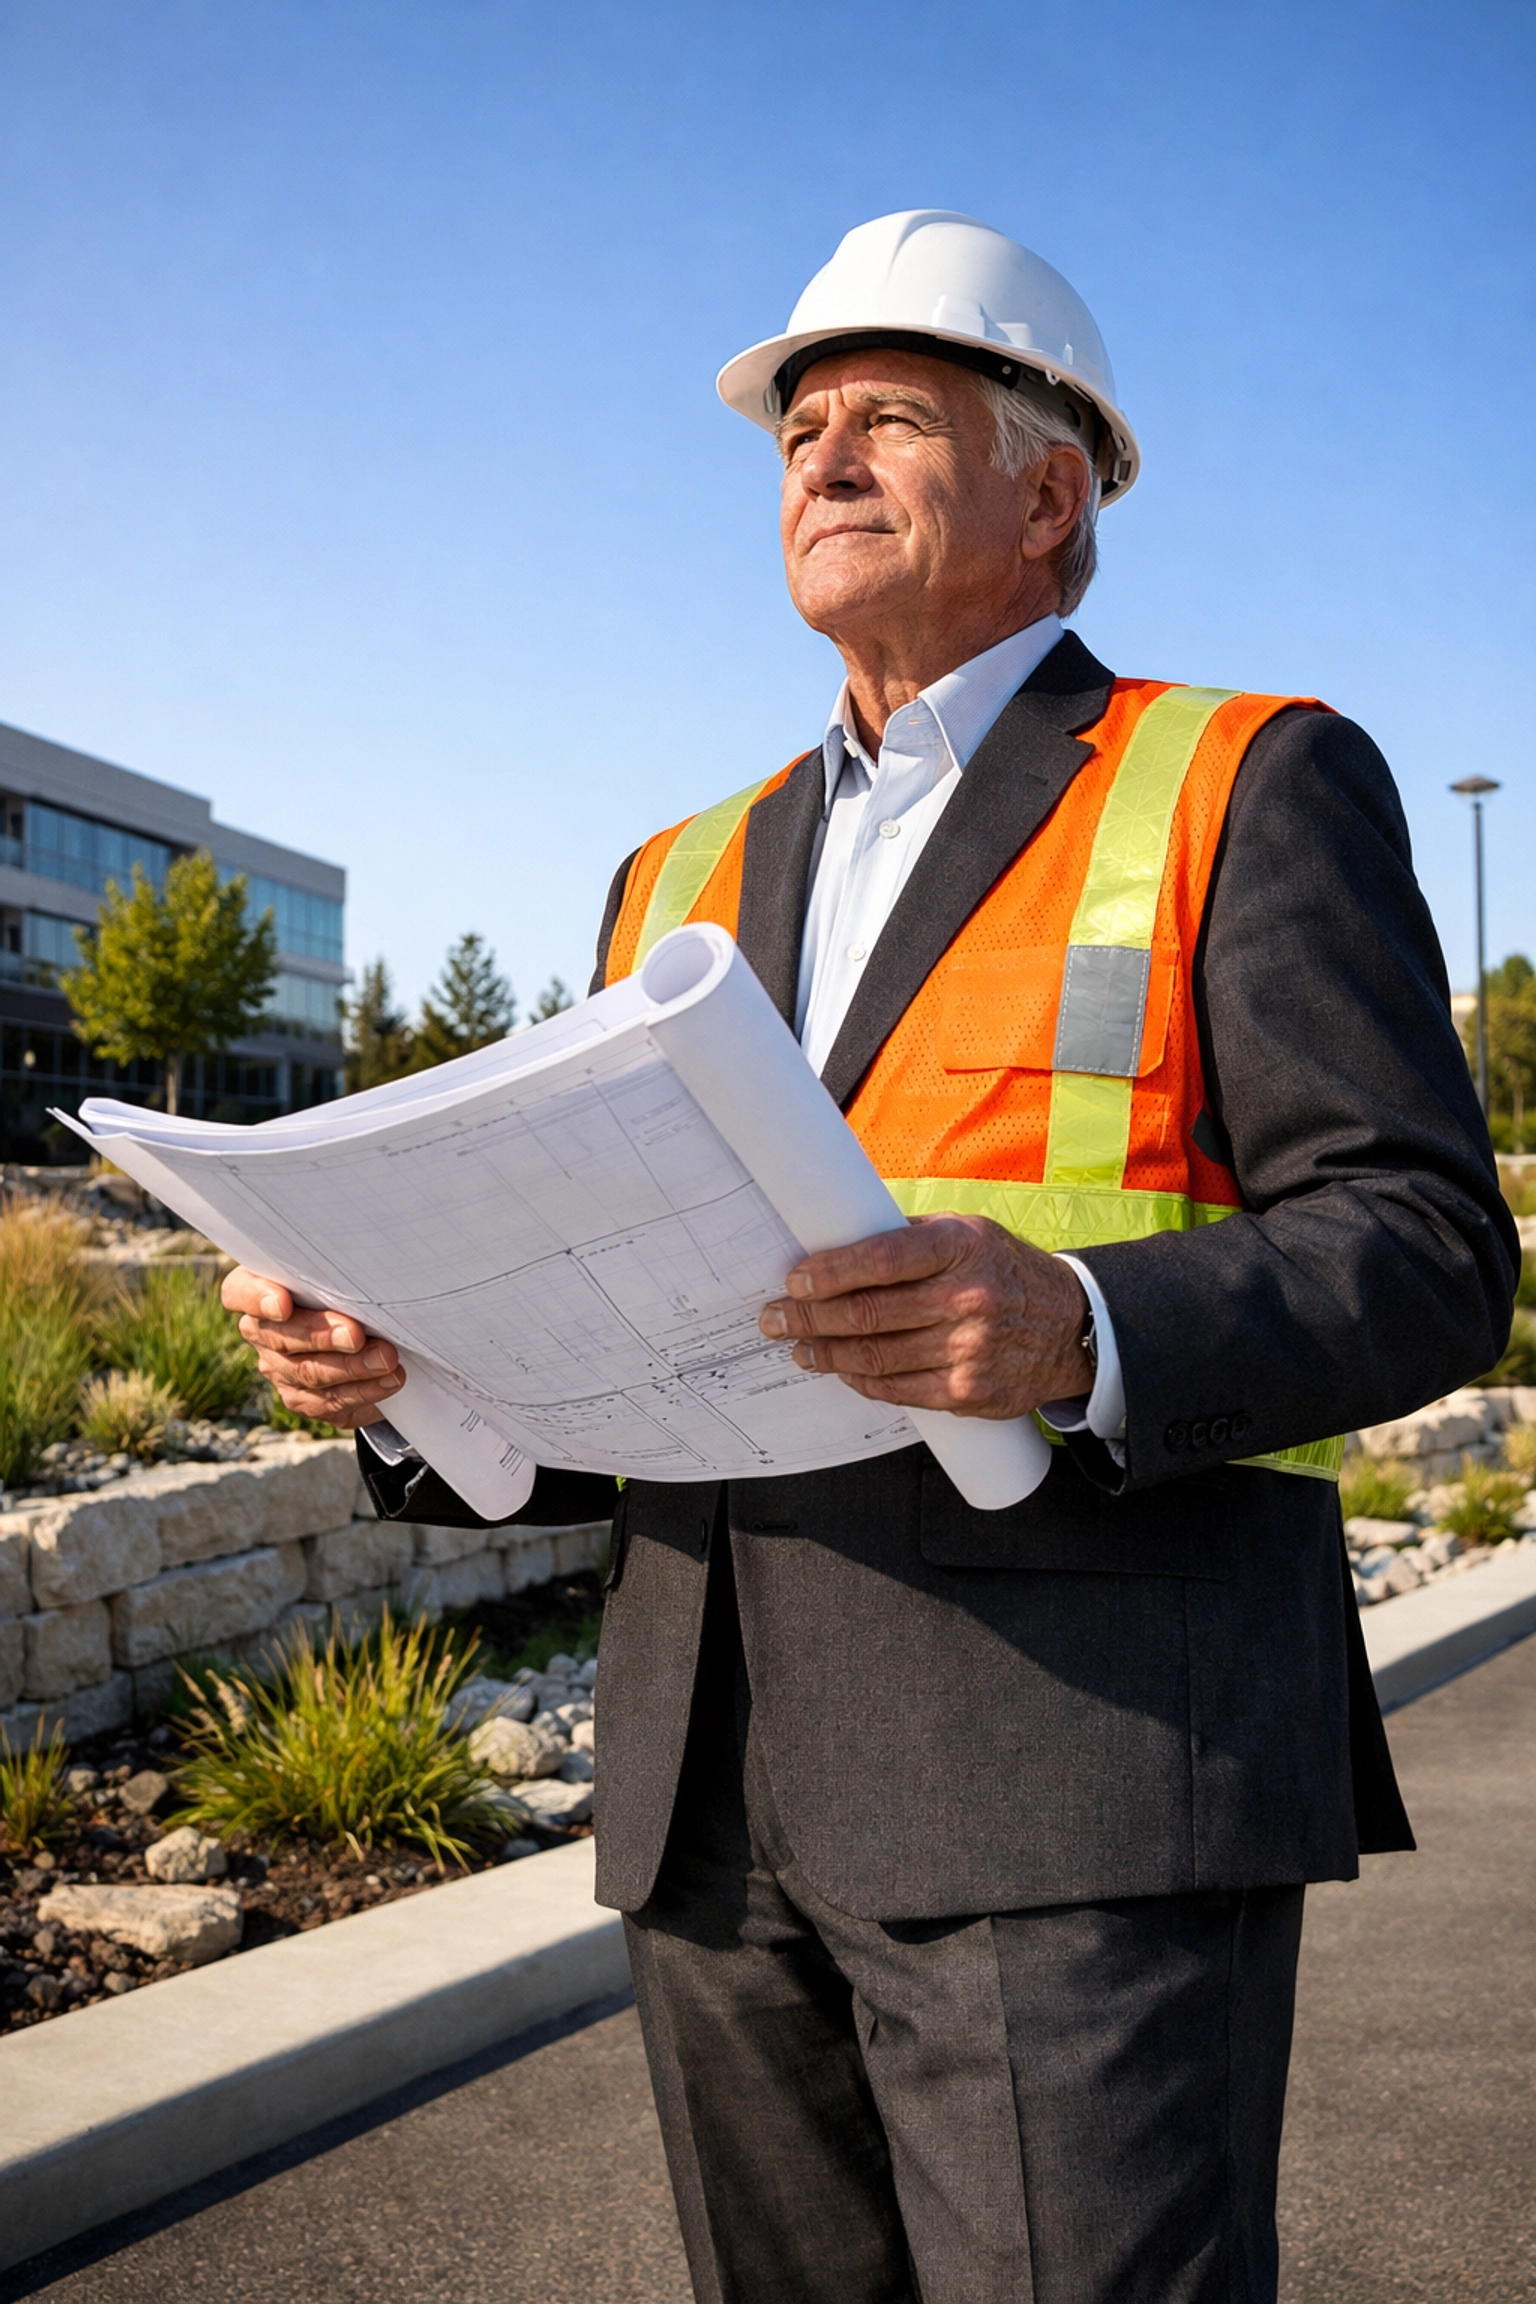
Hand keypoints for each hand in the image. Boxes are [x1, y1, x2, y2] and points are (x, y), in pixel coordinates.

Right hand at [221, 1267, 404, 1429]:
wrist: (366, 1332)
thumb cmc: (348, 1287)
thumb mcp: (340, 1272)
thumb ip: (338, 1271)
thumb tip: (367, 1272)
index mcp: (259, 1289)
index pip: (239, 1292)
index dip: (257, 1299)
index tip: (283, 1303)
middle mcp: (261, 1331)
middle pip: (281, 1337)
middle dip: (322, 1336)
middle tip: (356, 1335)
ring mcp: (279, 1368)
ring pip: (309, 1372)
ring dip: (353, 1367)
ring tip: (386, 1359)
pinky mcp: (302, 1398)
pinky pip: (329, 1400)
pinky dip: (364, 1390)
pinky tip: (389, 1380)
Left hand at [757, 1215, 1091, 1418]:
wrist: (1072, 1327)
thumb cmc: (1005, 1271)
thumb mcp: (966, 1232)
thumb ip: (907, 1235)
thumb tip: (837, 1233)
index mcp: (961, 1247)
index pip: (879, 1260)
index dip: (828, 1273)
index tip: (795, 1281)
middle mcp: (967, 1298)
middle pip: (868, 1314)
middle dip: (808, 1318)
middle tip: (775, 1319)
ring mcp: (970, 1350)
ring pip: (876, 1358)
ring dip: (826, 1354)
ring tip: (799, 1346)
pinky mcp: (970, 1392)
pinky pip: (899, 1390)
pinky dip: (862, 1380)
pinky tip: (842, 1368)